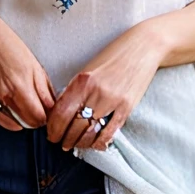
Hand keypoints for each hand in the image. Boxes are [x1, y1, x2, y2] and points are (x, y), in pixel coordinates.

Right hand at [0, 4, 55, 131]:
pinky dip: (11, 121)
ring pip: (15, 123)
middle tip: (41, 111)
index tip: (49, 112)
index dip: (47, 116)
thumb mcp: (33, 63)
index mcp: (22, 82)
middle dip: (37, 119)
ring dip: (24, 120)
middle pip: (28, 121)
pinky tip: (16, 112)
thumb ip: (44, 88)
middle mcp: (6, 93)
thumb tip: (52, 106)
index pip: (38, 115)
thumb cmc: (7, 44)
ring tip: (28, 109)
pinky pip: (0, 120)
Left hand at [47, 23, 165, 151]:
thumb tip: (61, 111)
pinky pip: (110, 131)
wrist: (143, 48)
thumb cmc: (114, 56)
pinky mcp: (127, 107)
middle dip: (64, 138)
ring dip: (80, 143)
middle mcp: (96, 92)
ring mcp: (113, 101)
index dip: (53, 128)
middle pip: (74, 125)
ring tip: (75, 145)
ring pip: (90, 132)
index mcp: (82, 80)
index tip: (51, 133)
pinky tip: (95, 144)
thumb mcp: (89, 68)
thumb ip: (76, 89)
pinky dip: (100, 141)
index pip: (61, 112)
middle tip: (61, 143)